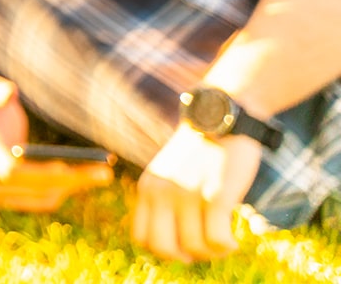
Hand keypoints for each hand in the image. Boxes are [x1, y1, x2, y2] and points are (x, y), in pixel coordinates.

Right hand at [0, 75, 113, 212]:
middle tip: (105, 172)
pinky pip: (45, 200)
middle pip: (35, 187)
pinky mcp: (12, 201)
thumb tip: (9, 94)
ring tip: (102, 172)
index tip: (70, 165)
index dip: (41, 172)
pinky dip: (67, 190)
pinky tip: (85, 176)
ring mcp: (0, 194)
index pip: (12, 171)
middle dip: (72, 180)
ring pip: (44, 197)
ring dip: (75, 186)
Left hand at [130, 124, 263, 262]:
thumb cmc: (201, 151)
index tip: (184, 246)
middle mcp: (163, 192)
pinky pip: (217, 239)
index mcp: (149, 188)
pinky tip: (233, 241)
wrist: (223, 117)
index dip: (164, 250)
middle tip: (204, 249)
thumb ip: (165, 200)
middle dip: (186, 257)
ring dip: (212, 253)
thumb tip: (175, 241)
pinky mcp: (216, 194)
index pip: (142, 238)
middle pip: (163, 248)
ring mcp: (188, 194)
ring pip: (194, 247)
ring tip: (224, 243)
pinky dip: (226, 247)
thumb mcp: (170, 173)